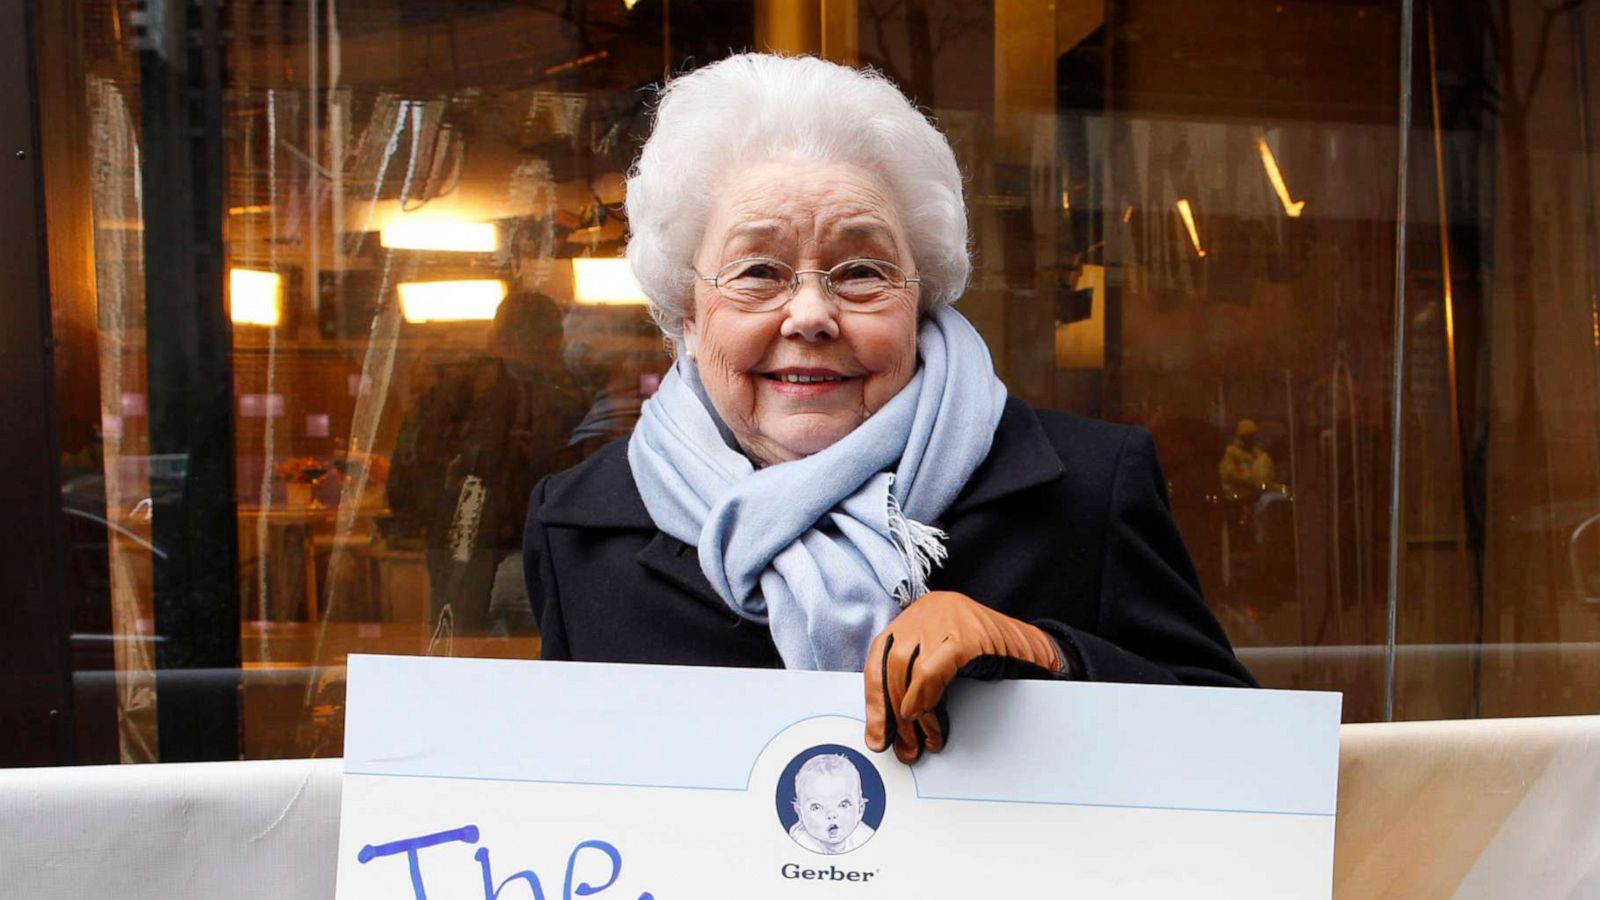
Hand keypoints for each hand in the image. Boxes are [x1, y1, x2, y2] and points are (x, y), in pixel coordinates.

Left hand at [863, 591, 1061, 763]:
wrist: (1038, 656)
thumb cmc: (992, 662)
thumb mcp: (945, 668)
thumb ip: (916, 682)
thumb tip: (890, 723)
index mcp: (917, 616)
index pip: (879, 656)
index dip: (874, 698)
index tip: (876, 732)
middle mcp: (928, 610)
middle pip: (891, 664)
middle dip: (890, 712)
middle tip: (900, 746)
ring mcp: (948, 618)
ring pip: (907, 668)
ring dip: (909, 715)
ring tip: (919, 742)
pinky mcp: (968, 634)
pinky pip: (932, 669)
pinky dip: (922, 696)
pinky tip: (922, 718)